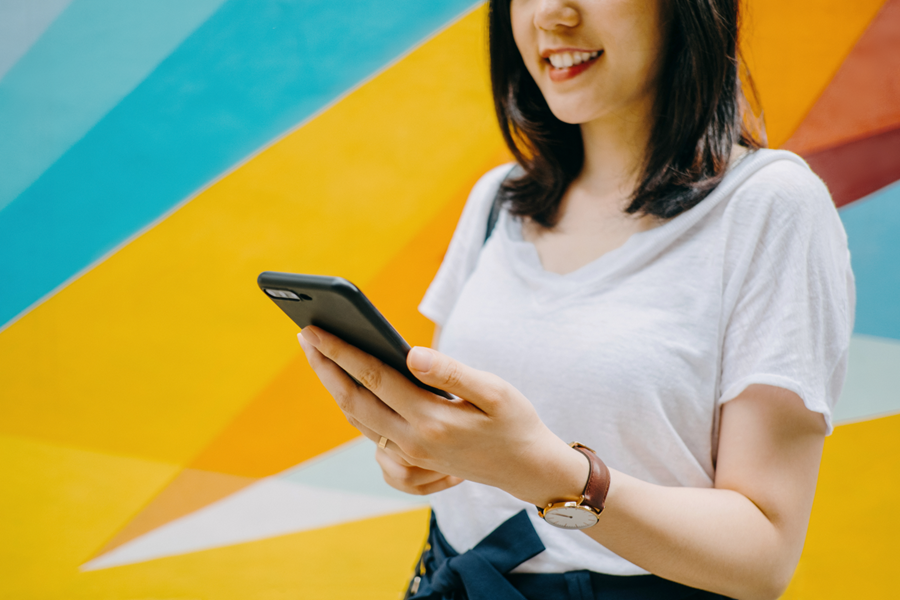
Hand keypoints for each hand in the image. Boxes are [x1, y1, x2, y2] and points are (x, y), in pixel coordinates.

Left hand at [297, 326, 586, 505]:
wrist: (526, 469)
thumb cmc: (514, 422)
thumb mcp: (494, 391)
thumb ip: (451, 372)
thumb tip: (411, 354)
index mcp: (431, 420)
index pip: (374, 377)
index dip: (341, 351)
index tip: (315, 330)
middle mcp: (412, 442)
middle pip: (353, 401)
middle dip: (326, 368)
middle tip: (305, 336)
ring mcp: (409, 456)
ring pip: (358, 421)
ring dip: (336, 388)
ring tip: (321, 357)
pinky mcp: (411, 463)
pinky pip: (372, 439)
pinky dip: (356, 413)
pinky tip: (354, 390)